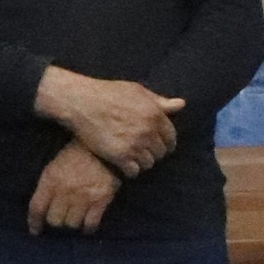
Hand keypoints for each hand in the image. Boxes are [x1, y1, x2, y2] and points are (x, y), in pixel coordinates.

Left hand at [27, 141, 118, 233]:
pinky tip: (87, 226)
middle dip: (56, 220)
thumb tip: (45, 205)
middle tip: (61, 217)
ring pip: (71, 224)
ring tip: (75, 218)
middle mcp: (65, 191)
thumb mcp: (56, 165)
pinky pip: (90, 224)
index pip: (37, 208)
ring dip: (72, 223)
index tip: (36, 230)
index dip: (34, 222)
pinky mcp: (101, 201)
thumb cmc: (77, 154)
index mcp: (50, 180)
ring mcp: (83, 197)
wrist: (105, 147)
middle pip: (54, 220)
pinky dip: (88, 228)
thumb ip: (49, 184)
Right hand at [37, 68, 184, 173]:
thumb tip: (181, 104)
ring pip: (148, 164)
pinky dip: (130, 171)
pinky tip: (124, 165)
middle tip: (143, 151)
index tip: (161, 146)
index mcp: (155, 115)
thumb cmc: (108, 93)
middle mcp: (148, 131)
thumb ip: (160, 101)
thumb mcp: (137, 91)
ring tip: (133, 157)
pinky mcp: (119, 157)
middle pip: (161, 152)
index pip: (171, 137)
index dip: (167, 143)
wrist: (81, 102)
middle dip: (154, 152)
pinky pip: (134, 172)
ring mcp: (134, 145)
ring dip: (142, 162)